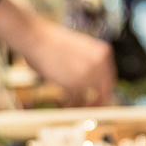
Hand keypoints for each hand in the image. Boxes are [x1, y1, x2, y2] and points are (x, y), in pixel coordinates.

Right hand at [0, 0, 116, 104]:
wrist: (36, 37)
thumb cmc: (51, 41)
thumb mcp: (79, 48)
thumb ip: (88, 62)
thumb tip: (89, 79)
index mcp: (103, 53)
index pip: (109, 78)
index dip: (103, 90)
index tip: (98, 98)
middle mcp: (100, 64)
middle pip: (105, 91)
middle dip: (97, 102)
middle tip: (89, 108)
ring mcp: (89, 75)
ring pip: (92, 100)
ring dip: (83, 106)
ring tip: (74, 108)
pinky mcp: (74, 85)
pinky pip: (77, 102)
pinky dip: (71, 106)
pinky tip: (65, 106)